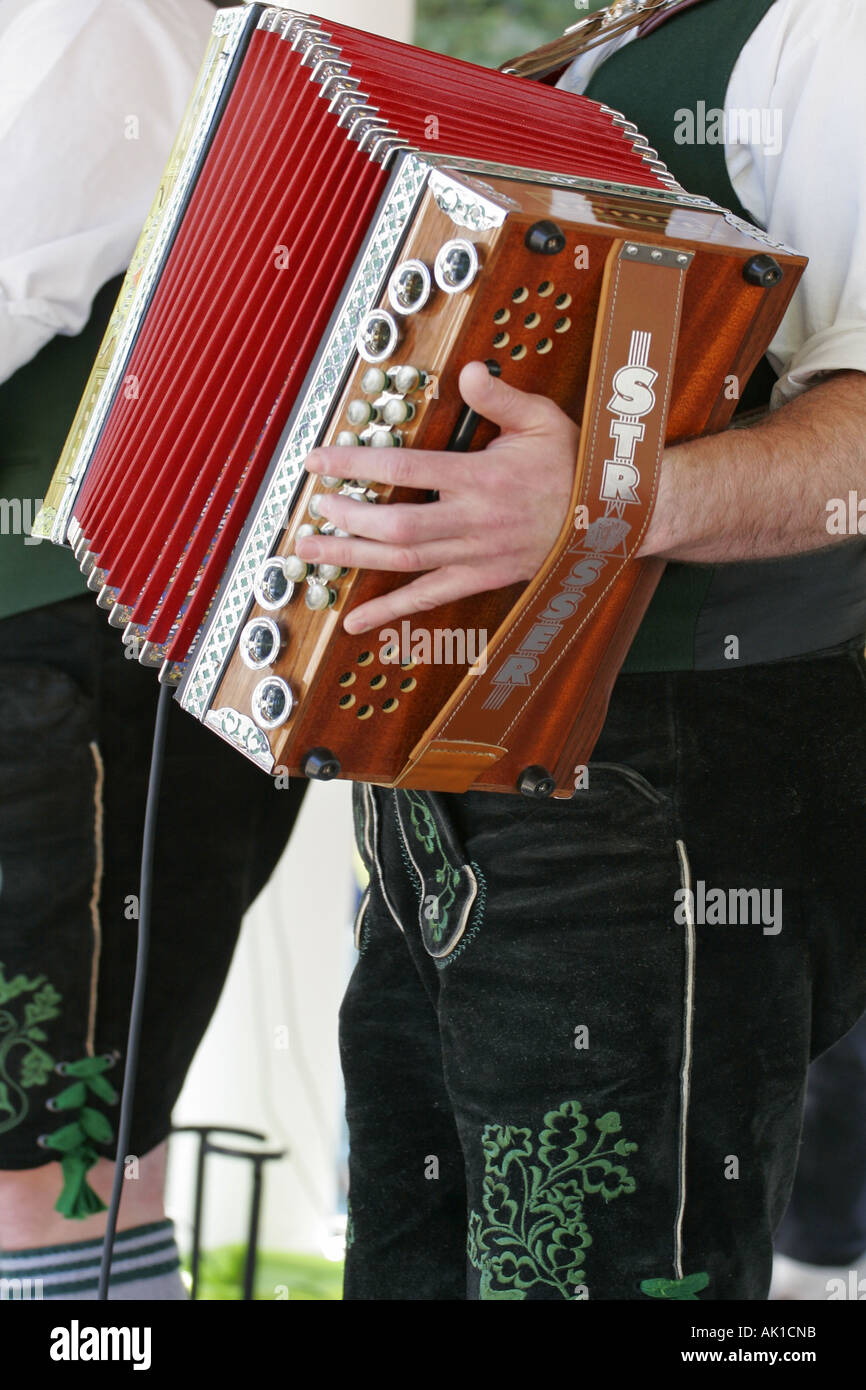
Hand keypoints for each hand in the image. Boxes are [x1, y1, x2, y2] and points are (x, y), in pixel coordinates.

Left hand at [297, 360, 578, 633]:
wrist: (610, 517)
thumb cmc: (575, 464)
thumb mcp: (543, 418)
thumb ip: (500, 397)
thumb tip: (468, 372)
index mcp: (481, 477)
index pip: (405, 468)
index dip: (356, 464)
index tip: (320, 460)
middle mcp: (472, 520)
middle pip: (396, 523)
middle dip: (349, 516)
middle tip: (315, 508)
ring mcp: (474, 555)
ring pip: (403, 562)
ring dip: (354, 557)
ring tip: (312, 551)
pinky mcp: (479, 578)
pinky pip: (428, 598)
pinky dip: (389, 611)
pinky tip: (354, 620)